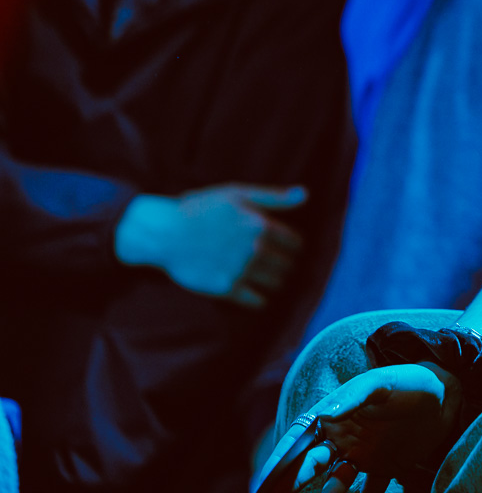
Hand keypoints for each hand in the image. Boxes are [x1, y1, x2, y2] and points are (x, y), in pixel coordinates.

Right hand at [115, 184, 304, 306]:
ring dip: (278, 281)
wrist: (164, 232)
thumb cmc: (200, 208)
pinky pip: (255, 300)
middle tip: (285, 266)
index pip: (295, 243)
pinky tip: (260, 297)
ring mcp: (240, 270)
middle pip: (287, 264)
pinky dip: (261, 300)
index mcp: (261, 226)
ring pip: (276, 283)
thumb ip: (274, 197)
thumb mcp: (237, 193)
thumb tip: (304, 194)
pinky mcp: (225, 288)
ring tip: (274, 279)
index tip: (292, 249)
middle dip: (288, 264)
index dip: (295, 246)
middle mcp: (255, 250)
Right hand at [256, 363, 456, 491]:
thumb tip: (324, 415)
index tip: (260, 483)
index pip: (298, 440)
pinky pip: (368, 492)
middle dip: (292, 485)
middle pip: (308, 467)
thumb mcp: (383, 382)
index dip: (278, 461)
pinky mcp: (384, 468)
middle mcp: (342, 438)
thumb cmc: (411, 379)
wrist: (449, 392)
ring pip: (334, 483)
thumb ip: (355, 397)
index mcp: (334, 415)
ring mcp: (361, 456)